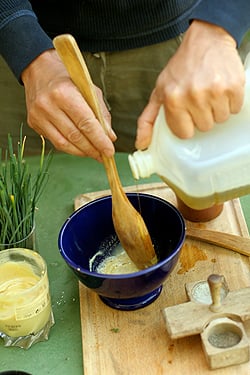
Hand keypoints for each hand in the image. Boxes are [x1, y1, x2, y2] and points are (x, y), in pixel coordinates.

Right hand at [22, 49, 115, 160]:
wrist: (39, 70)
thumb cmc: (68, 80)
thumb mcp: (90, 89)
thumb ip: (101, 114)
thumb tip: (110, 137)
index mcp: (64, 93)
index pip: (86, 123)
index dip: (99, 140)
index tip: (110, 151)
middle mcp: (48, 105)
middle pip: (75, 136)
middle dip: (93, 148)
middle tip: (105, 156)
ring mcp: (38, 116)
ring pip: (64, 143)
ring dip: (82, 152)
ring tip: (95, 154)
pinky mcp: (34, 123)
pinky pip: (55, 142)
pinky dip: (71, 148)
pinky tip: (81, 149)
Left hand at [136, 20, 244, 149]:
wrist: (206, 39)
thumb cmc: (181, 67)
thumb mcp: (160, 91)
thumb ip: (148, 119)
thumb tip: (141, 144)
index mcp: (173, 99)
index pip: (185, 133)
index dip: (187, 125)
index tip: (188, 113)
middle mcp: (193, 96)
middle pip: (204, 127)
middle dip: (202, 115)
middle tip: (200, 98)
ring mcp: (215, 91)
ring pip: (220, 120)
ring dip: (217, 109)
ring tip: (210, 92)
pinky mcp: (233, 86)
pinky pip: (234, 109)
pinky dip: (230, 101)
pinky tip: (222, 89)